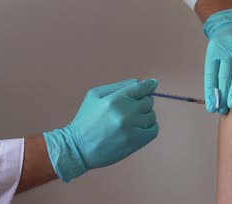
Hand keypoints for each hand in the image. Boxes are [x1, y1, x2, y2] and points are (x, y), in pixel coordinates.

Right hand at [43, 78, 158, 181]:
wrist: (78, 149)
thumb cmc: (86, 120)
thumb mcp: (94, 96)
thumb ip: (118, 86)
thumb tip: (139, 82)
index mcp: (114, 100)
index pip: (141, 88)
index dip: (149, 85)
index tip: (153, 84)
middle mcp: (124, 113)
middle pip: (148, 102)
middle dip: (142, 104)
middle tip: (129, 111)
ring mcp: (131, 128)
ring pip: (151, 116)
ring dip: (144, 117)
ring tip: (129, 122)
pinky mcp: (136, 141)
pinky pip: (154, 130)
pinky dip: (149, 128)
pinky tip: (137, 129)